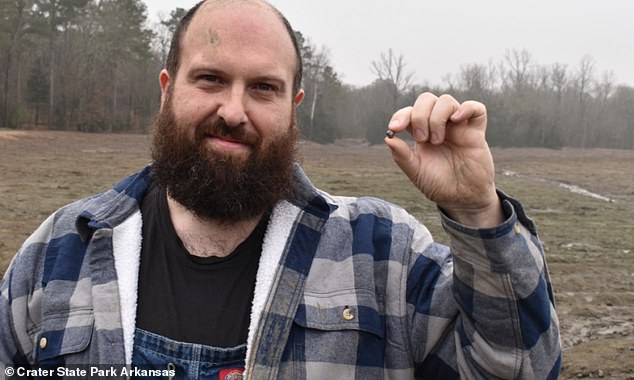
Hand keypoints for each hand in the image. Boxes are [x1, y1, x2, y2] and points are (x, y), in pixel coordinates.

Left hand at [384, 93, 502, 227]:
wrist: (462, 199)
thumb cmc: (439, 185)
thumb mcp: (416, 172)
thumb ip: (402, 156)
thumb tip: (388, 138)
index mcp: (421, 133)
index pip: (409, 112)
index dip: (400, 115)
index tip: (395, 128)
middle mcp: (439, 126)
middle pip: (427, 99)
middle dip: (419, 115)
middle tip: (421, 139)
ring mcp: (457, 127)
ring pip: (446, 101)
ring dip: (437, 117)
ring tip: (437, 140)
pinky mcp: (475, 132)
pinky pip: (476, 109)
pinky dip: (466, 109)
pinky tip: (457, 120)